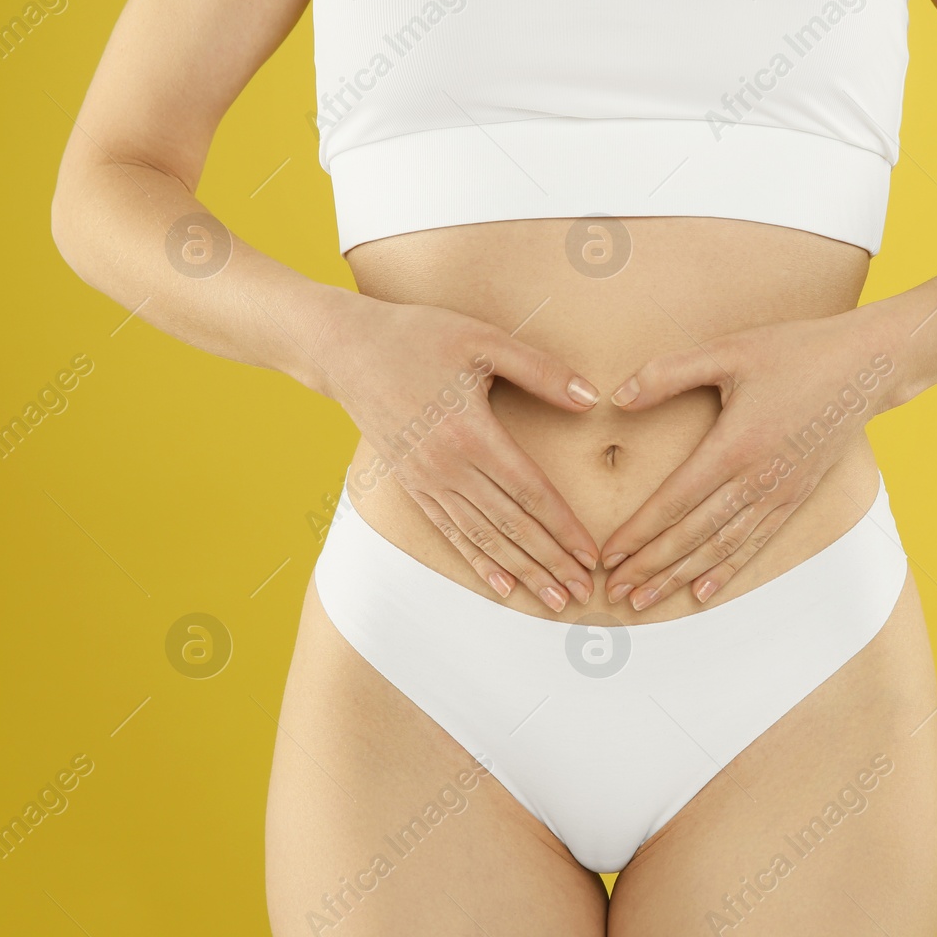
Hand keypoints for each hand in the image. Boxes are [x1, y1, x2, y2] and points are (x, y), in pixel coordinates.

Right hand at [317, 293, 600, 610]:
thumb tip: (590, 396)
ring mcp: (427, 481)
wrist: (344, 349)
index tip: (592, 555)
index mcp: (472, 433)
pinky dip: (479, 561)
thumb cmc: (419, 336)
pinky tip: (502, 586)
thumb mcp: (483, 340)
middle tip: (584, 592)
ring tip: (554, 600)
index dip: (564, 527)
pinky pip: (451, 532)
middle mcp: (449, 467)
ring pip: (484, 537)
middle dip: (551, 562)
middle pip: (512, 525)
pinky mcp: (412, 486)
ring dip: (522, 572)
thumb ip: (540, 370)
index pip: (530, 492)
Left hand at [599, 310, 898, 609]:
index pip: (675, 501)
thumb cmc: (797, 351)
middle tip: (617, 590)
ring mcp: (780, 492)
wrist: (866, 366)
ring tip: (647, 600)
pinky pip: (756, 542)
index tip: (610, 554)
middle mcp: (757, 479)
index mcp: (734, 445)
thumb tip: (619, 398)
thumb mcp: (729, 350)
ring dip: (681, 576)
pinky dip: (727, 570)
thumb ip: (669, 373)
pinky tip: (704, 591)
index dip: (640, 532)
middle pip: (693, 534)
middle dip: (651, 565)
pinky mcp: (797, 496)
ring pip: (722, 547)